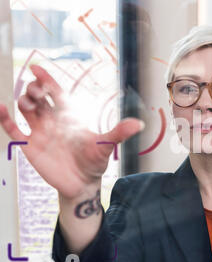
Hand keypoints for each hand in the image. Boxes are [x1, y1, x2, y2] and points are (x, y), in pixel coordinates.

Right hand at [0, 65, 143, 198]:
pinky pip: (14, 129)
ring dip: (24, 101)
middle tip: (37, 90)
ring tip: (29, 102)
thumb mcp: (106, 146)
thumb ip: (119, 133)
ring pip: (27, 109)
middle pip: (40, 98)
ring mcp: (40, 132)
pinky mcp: (31, 146)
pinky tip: (1, 108)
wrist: (82, 183)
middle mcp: (53, 120)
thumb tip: (139, 124)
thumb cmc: (94, 161)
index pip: (56, 93)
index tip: (37, 68)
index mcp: (70, 116)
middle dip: (36, 90)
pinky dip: (5, 119)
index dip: (47, 80)